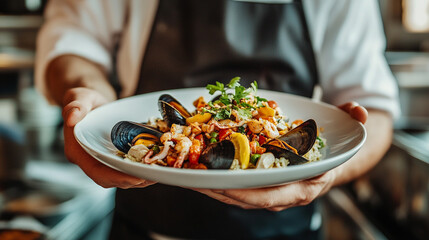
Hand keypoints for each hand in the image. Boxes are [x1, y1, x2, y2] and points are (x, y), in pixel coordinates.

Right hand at [62, 87, 154, 188]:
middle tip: (153, 176)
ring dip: (140, 178)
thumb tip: (71, 117)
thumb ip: (75, 106)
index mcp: (78, 152)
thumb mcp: (79, 97)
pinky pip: (128, 166)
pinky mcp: (114, 156)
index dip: (117, 178)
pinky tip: (157, 165)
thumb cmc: (84, 99)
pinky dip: (141, 168)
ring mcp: (103, 159)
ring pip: (121, 175)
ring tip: (159, 173)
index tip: (136, 178)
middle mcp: (90, 160)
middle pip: (112, 178)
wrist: (92, 101)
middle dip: (133, 180)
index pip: (97, 172)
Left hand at [194, 102, 367, 210]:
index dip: (249, 193)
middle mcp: (285, 192)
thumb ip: (354, 119)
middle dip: (221, 190)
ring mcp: (272, 190)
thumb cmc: (337, 145)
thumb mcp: (349, 130)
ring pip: (239, 194)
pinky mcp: (262, 182)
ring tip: (188, 174)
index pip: (274, 196)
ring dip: (214, 186)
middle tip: (195, 178)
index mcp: (305, 185)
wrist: (336, 157)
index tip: (224, 186)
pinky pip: (238, 184)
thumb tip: (358, 110)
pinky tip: (200, 167)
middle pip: (248, 198)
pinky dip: (219, 178)